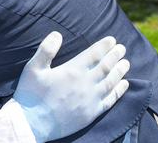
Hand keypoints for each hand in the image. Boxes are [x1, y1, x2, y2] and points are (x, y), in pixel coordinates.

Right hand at [12, 32, 129, 141]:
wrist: (33, 123)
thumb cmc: (30, 94)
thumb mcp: (33, 68)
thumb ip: (46, 50)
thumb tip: (57, 34)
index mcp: (72, 71)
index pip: (93, 54)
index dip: (104, 46)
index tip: (112, 40)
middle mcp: (85, 83)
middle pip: (105, 66)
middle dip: (115, 56)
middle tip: (122, 48)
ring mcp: (90, 99)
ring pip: (111, 82)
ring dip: (120, 71)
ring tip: (126, 62)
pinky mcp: (92, 112)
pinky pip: (110, 100)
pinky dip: (119, 91)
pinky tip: (124, 84)